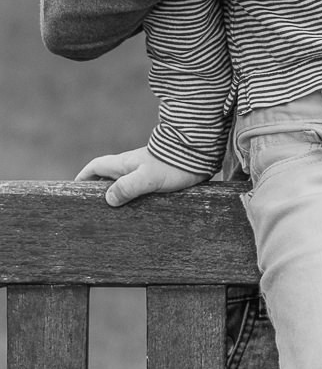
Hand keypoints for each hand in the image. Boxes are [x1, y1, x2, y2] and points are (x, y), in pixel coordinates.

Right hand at [76, 146, 207, 206]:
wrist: (200, 152)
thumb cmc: (173, 164)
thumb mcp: (147, 178)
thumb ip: (127, 187)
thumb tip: (107, 199)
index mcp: (125, 163)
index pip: (97, 166)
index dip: (84, 176)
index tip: (74, 189)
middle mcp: (133, 165)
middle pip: (108, 176)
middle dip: (98, 189)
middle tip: (92, 209)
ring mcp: (146, 169)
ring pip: (125, 182)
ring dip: (117, 195)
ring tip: (113, 217)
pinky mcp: (159, 176)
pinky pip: (140, 187)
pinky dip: (134, 197)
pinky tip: (138, 212)